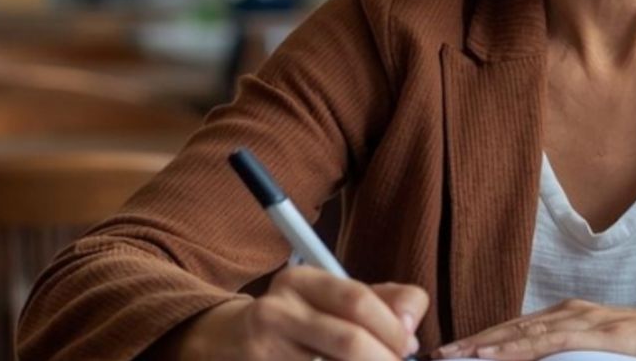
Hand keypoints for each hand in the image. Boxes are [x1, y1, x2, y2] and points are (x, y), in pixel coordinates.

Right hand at [157, 266, 427, 360]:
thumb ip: (381, 302)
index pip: (358, 300)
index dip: (393, 327)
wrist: (225, 343)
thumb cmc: (296, 323)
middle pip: (348, 339)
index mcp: (301, 281)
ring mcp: (263, 347)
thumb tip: (410, 328)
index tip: (408, 345)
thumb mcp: (332, 300)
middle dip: (384, 358)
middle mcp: (277, 309)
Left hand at [434, 299, 635, 360]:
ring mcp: (588, 320)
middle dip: (471, 343)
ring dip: (481, 345)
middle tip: (435, 356)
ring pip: (521, 333)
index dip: (482, 343)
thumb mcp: (612, 360)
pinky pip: (547, 342)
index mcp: (575, 319)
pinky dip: (513, 348)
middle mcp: (575, 313)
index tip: (452, 357)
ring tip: (448, 357)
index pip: (518, 332)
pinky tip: (487, 356)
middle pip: (510, 329)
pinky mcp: (602, 333)